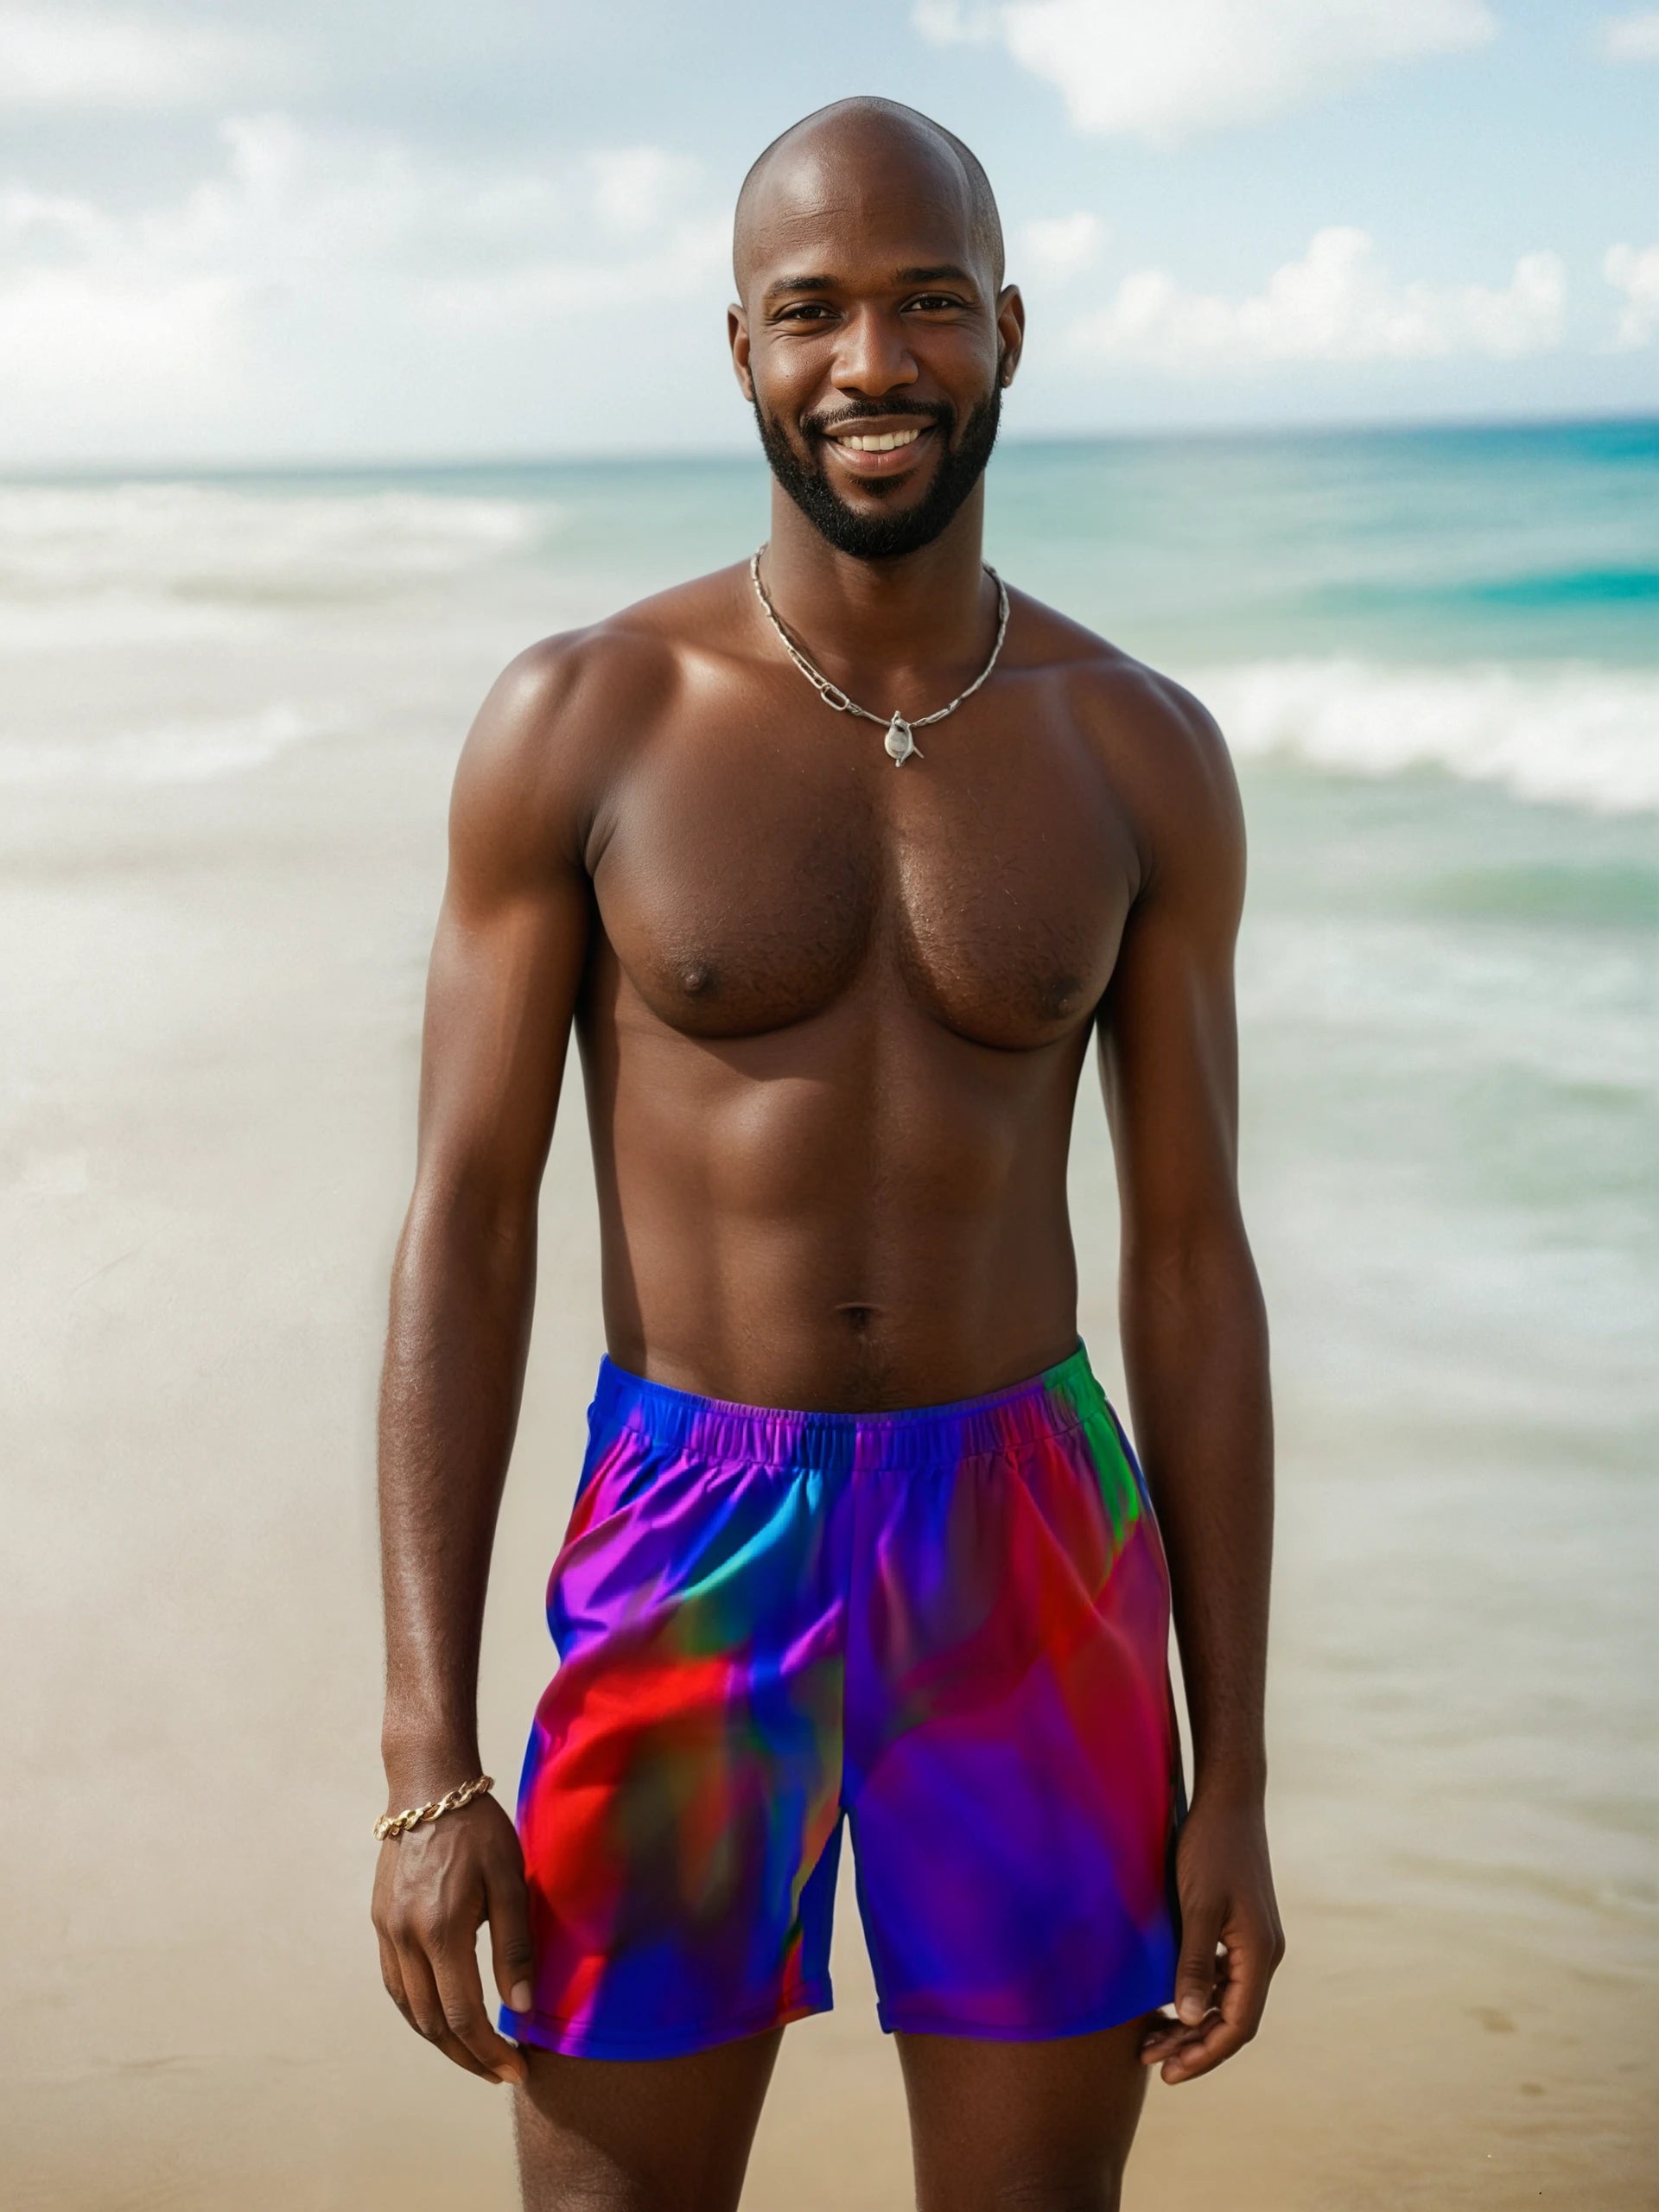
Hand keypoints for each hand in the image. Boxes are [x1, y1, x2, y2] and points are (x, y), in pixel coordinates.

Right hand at [371, 1790, 534, 2084]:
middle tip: (502, 2072)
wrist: (428, 1786)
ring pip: (409, 2010)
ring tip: (477, 2055)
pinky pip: (396, 1984)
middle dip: (468, 2057)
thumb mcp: (510, 1880)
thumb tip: (520, 2008)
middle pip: (432, 2023)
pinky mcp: (381, 1923)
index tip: (517, 2071)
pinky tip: (442, 2018)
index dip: (490, 2052)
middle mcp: (405, 1937)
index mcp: (440, 1929)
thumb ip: (514, 1946)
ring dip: (442, 2041)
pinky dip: (419, 2012)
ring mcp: (387, 1931)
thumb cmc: (479, 1828)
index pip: (463, 2015)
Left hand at [1140, 1788, 1284, 2084]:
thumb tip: (1191, 2018)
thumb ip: (1195, 1962)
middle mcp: (1264, 1953)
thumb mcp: (1197, 1905)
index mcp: (1259, 1954)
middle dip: (1194, 2045)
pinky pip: (1224, 1976)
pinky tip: (1171, 2000)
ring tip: (1154, 2038)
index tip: (1168, 2072)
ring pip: (1228, 1999)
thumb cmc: (1211, 1847)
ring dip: (1194, 2022)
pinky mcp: (1241, 1926)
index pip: (1237, 2026)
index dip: (1204, 2055)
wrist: (1229, 1798)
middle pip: (1233, 2018)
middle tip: (1151, 2061)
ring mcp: (1255, 1940)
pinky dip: (1199, 1995)